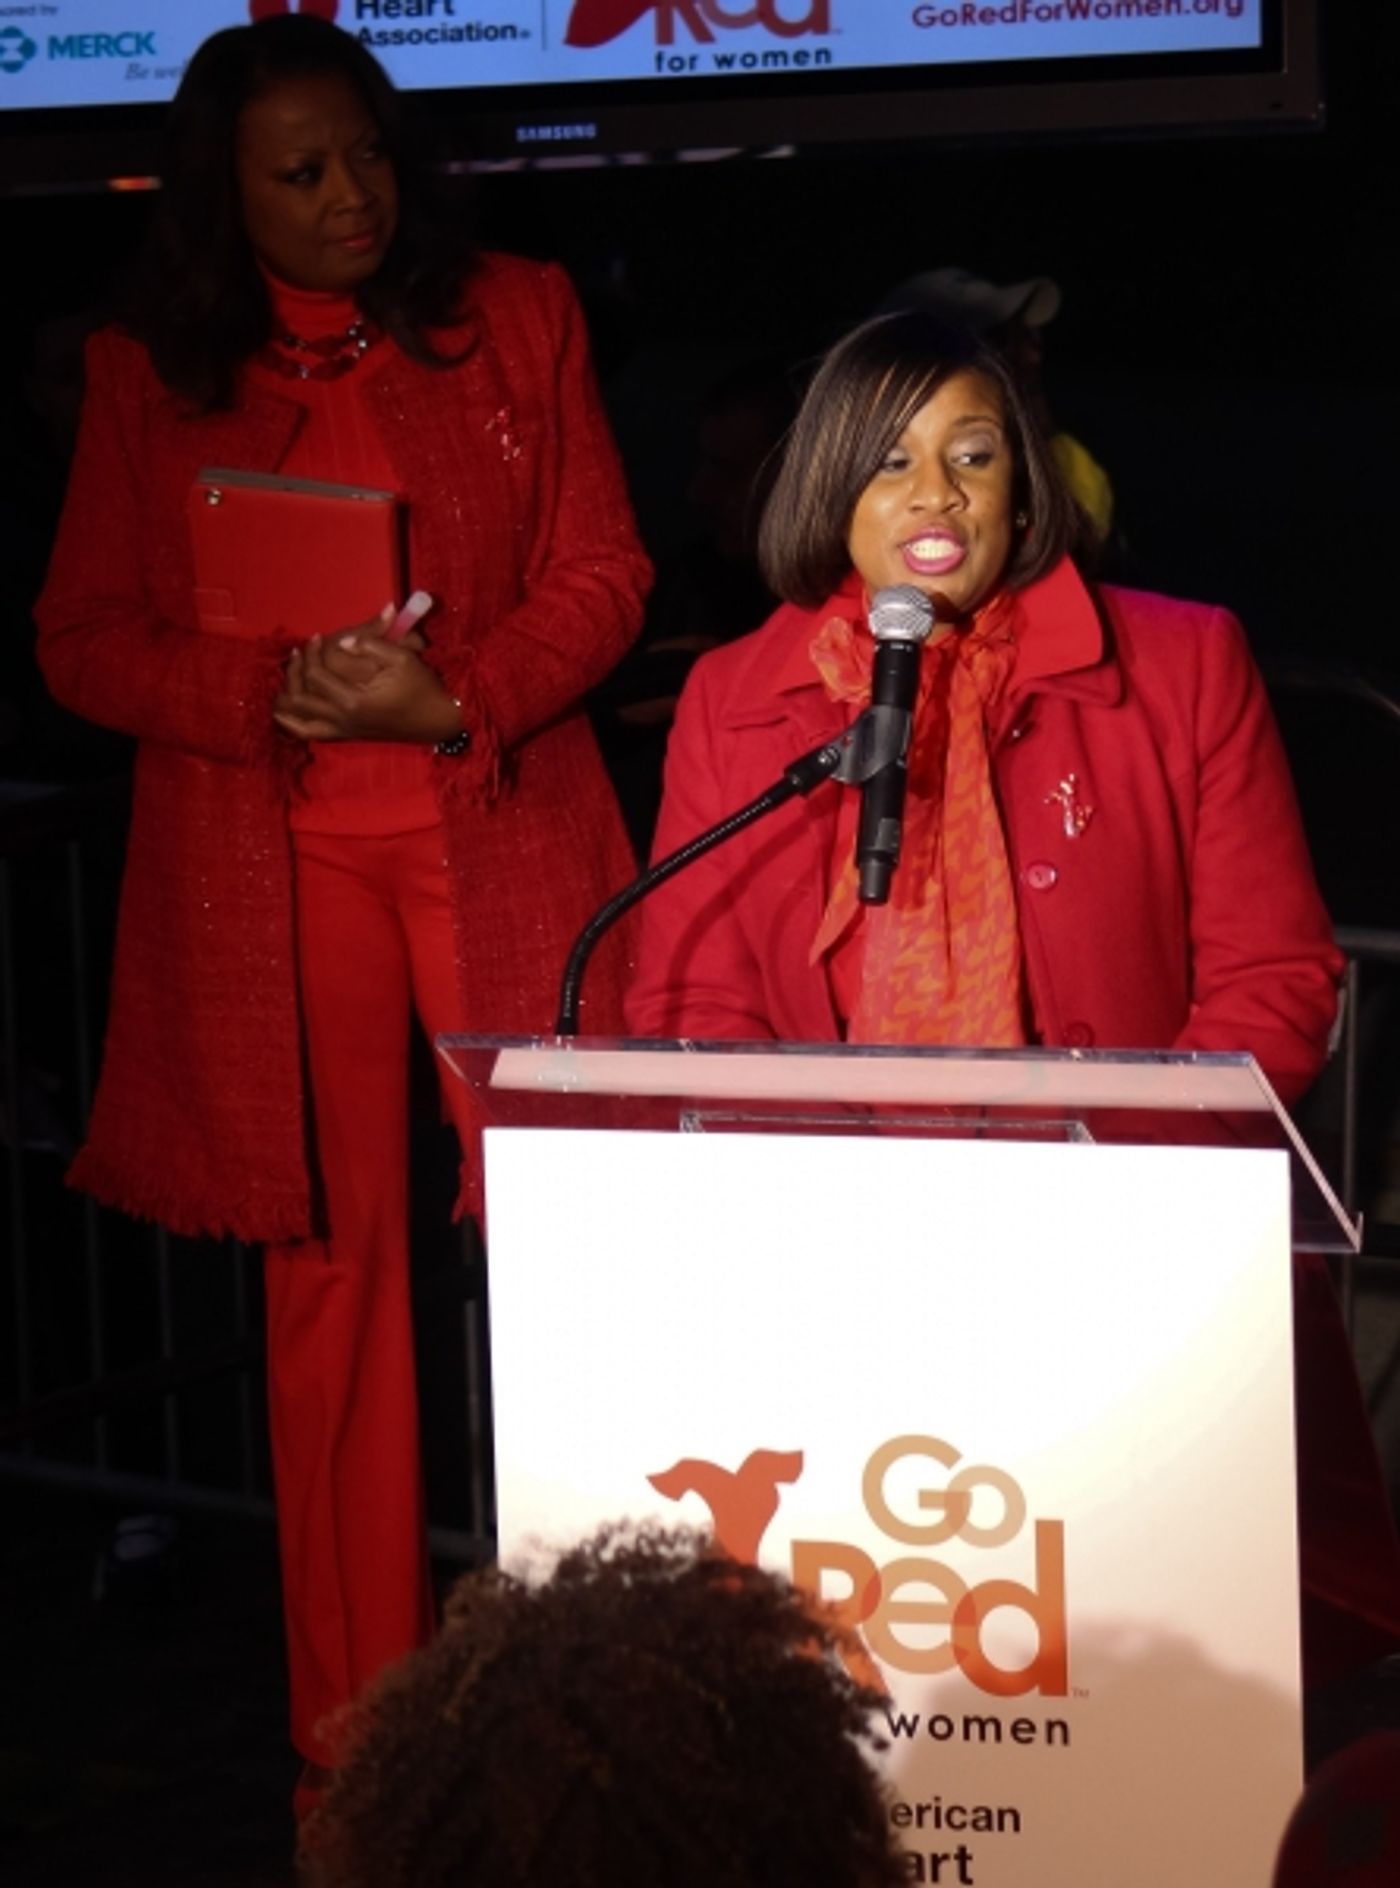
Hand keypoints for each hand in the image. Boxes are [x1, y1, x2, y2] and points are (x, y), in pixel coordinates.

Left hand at [273, 616, 460, 744]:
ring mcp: (342, 730)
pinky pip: (306, 733)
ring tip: (292, 674)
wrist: (437, 721)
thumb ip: (371, 643)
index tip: (318, 637)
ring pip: (297, 717)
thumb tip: (346, 639)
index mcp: (354, 700)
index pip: (316, 674)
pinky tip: (282, 708)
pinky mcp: (344, 735)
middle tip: (303, 652)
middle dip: (296, 669)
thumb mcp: (402, 659)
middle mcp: (342, 719)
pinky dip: (290, 721)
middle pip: (300, 695)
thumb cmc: (422, 688)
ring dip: (287, 694)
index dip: (312, 652)